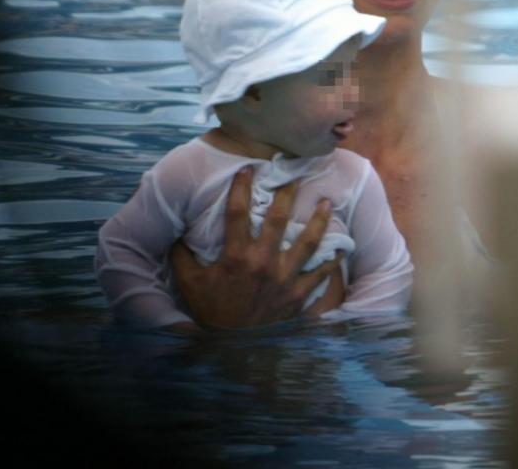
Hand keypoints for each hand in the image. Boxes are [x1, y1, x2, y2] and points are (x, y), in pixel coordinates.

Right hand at [170, 168, 339, 328]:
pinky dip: (332, 262)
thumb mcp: (191, 284)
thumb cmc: (211, 313)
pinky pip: (320, 274)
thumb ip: (183, 257)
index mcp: (235, 256)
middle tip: (296, 175)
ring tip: (328, 202)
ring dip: (319, 220)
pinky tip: (342, 248)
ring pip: (308, 242)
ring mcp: (284, 278)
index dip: (241, 187)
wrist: (233, 349)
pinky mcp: (298, 294)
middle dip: (288, 193)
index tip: (247, 169)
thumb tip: (175, 233)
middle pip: (278, 219)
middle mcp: (262, 262)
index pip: (236, 213)